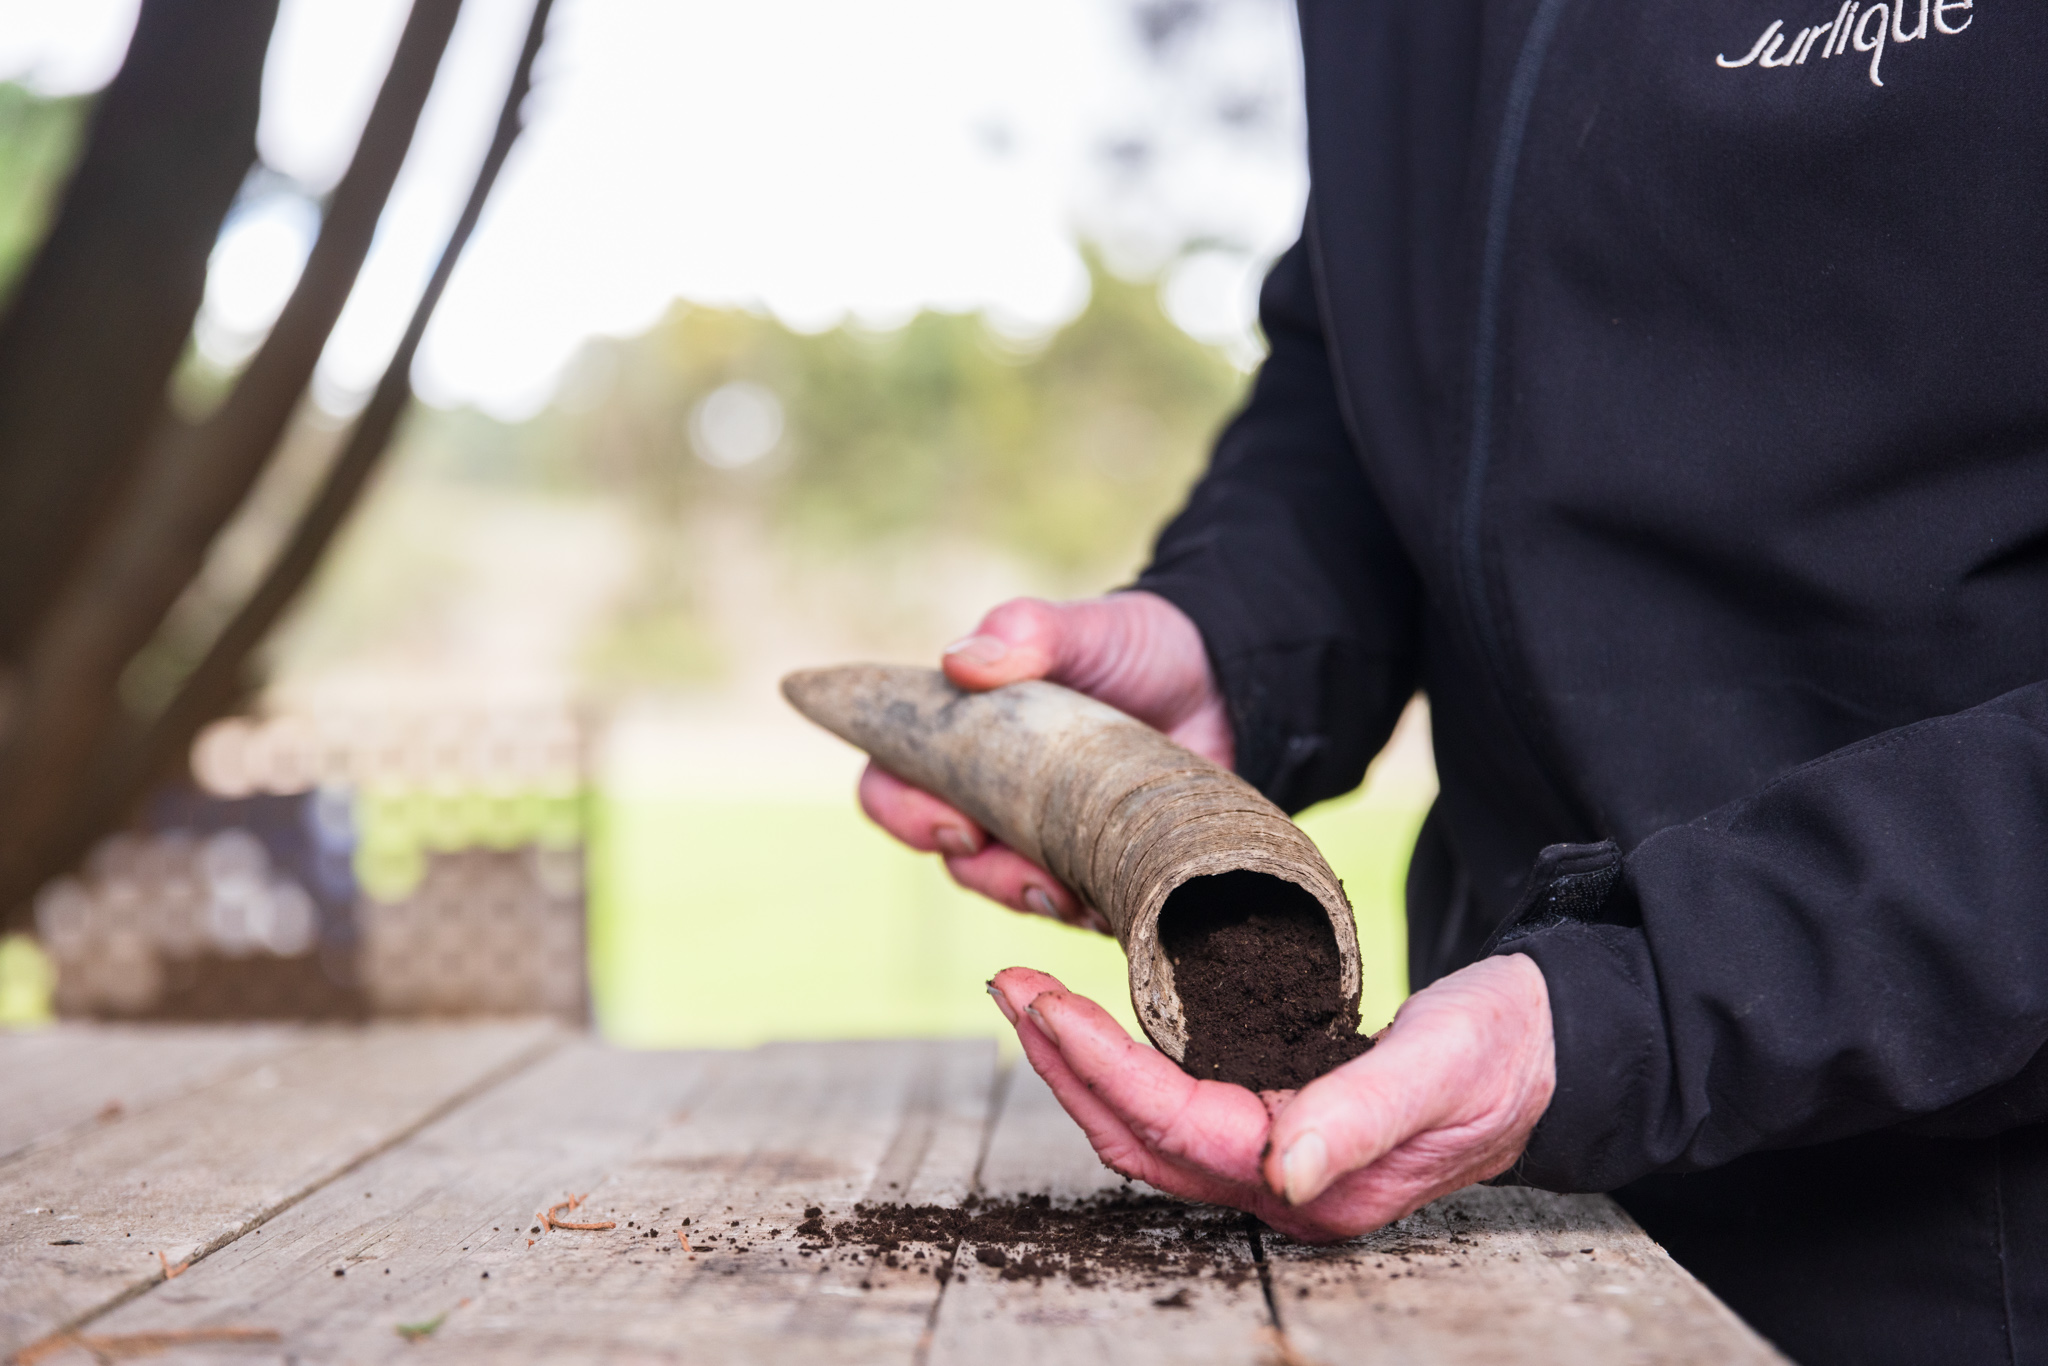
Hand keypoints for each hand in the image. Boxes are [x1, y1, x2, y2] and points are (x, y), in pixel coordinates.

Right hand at [858, 591, 1228, 931]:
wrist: (1226, 684)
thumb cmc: (1136, 647)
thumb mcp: (1085, 627)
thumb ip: (1025, 631)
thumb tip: (959, 662)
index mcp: (966, 736)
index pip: (893, 784)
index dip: (903, 812)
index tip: (954, 821)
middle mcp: (993, 795)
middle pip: (947, 854)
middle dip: (977, 870)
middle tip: (1027, 871)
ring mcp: (1046, 840)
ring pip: (1007, 891)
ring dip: (1031, 898)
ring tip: (1072, 892)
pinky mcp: (1099, 872)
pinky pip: (1077, 914)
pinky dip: (1090, 911)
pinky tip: (1116, 900)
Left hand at [985, 955, 1554, 1241]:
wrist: (1551, 1047)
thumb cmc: (1504, 1051)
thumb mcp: (1441, 1067)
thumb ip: (1363, 1117)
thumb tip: (1281, 1172)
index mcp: (1313, 1179)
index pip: (1173, 1124)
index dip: (1097, 1063)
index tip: (1039, 999)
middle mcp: (1279, 1184)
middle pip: (1136, 1136)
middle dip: (1061, 1062)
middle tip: (1008, 984)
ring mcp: (1273, 1161)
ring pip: (1144, 1127)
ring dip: (1079, 1064)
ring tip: (1030, 997)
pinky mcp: (1275, 1125)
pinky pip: (1173, 1107)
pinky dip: (1122, 1065)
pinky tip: (1096, 1023)